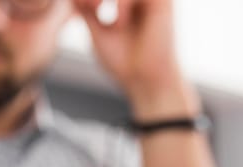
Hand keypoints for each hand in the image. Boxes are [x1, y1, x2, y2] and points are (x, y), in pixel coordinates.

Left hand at [72, 0, 198, 117]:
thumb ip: (87, 11)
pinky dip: (123, 2)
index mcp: (127, 0)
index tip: (78, 7)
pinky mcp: (163, 2)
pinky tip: (118, 24)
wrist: (146, 82)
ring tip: (94, 10)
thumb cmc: (124, 62)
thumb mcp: (98, 32)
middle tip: (85, 7)